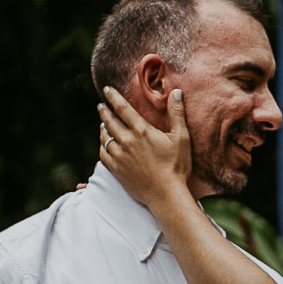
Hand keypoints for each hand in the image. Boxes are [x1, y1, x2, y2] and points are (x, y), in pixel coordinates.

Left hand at [98, 86, 192, 210]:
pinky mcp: (116, 170)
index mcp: (142, 131)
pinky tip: (104, 144)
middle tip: (101, 106)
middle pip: (109, 121)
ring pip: (104, 137)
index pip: (122, 108)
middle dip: (104, 111)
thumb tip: (176, 92)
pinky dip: (102, 146)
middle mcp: (127, 141)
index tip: (106, 90)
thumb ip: (177, 113)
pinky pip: (103, 154)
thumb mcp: (181, 137)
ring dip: (103, 128)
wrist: (166, 194)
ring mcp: (120, 156)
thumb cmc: (176, 166)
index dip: (113, 97)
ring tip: (103, 123)